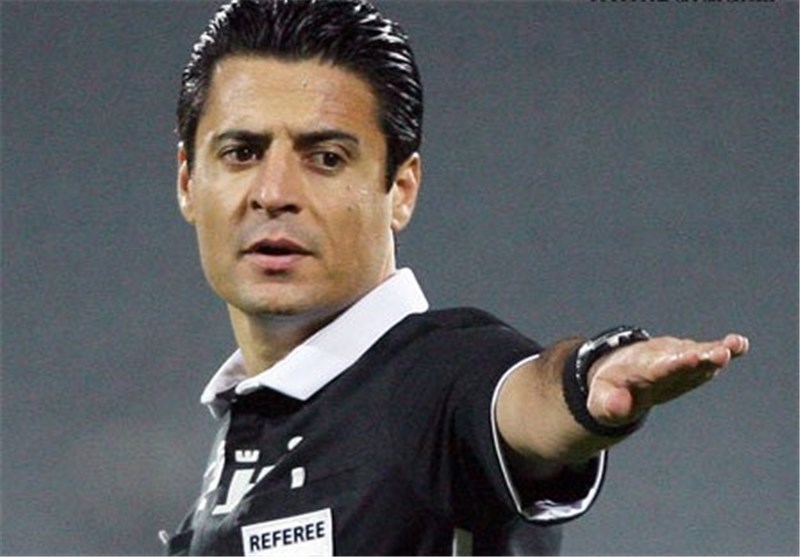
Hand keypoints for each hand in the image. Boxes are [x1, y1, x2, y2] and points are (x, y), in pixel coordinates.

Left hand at [586, 333, 749, 426]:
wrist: (618, 369)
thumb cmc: (610, 387)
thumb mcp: (601, 400)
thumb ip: (609, 404)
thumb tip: (619, 408)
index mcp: (638, 368)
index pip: (658, 367)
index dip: (675, 363)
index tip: (691, 357)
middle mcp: (660, 357)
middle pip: (683, 357)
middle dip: (701, 356)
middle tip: (721, 353)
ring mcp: (676, 356)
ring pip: (697, 353)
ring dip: (715, 351)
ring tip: (735, 346)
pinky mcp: (689, 359)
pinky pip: (706, 354)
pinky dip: (722, 350)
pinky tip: (740, 345)